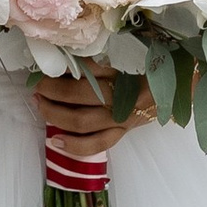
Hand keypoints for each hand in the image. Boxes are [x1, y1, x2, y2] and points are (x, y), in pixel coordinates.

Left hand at [30, 69, 151, 158]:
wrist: (168, 94)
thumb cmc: (142, 74)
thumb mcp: (122, 61)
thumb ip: (95, 63)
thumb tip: (63, 62)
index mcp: (120, 74)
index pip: (86, 70)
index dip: (62, 70)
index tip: (46, 67)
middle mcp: (120, 97)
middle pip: (79, 94)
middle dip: (52, 90)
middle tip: (38, 86)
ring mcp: (120, 118)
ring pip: (82, 121)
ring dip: (54, 114)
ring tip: (40, 105)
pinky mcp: (121, 134)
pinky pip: (96, 144)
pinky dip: (74, 145)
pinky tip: (55, 141)